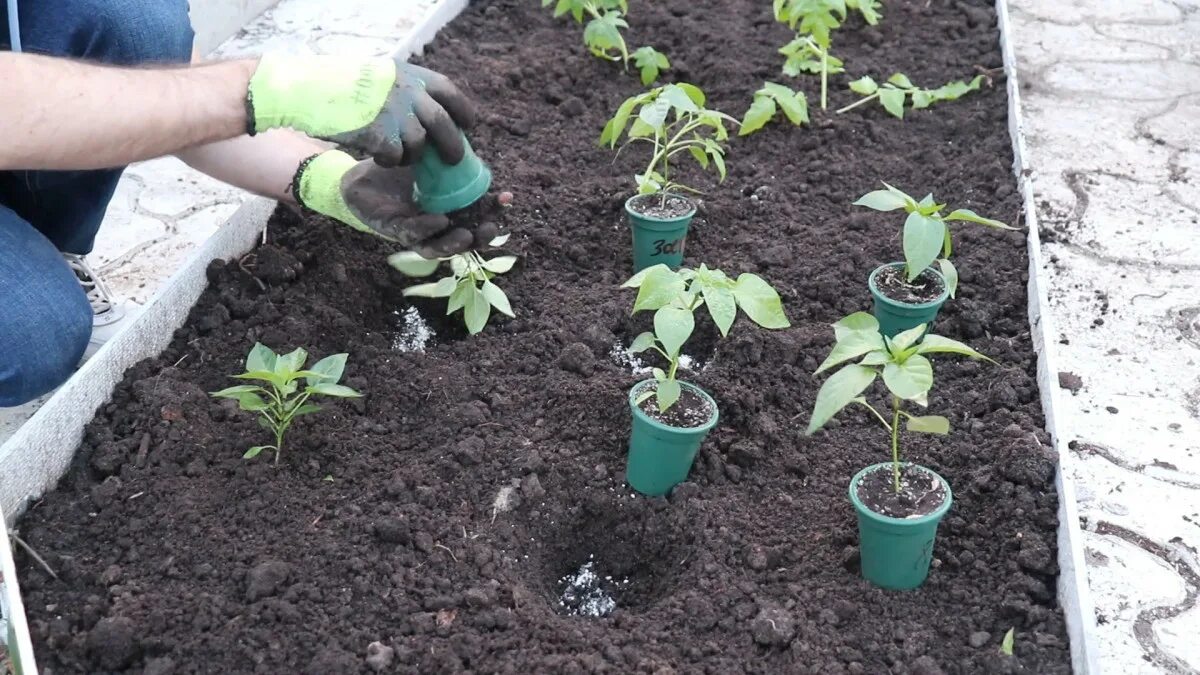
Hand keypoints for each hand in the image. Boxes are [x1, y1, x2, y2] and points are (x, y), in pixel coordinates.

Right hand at [247, 54, 474, 166]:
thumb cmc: (340, 85)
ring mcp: (394, 113)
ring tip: (398, 155)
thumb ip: (406, 90)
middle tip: (454, 160)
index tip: (468, 126)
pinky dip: (389, 161)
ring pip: (419, 145)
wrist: (305, 88)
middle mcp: (407, 92)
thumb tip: (433, 112)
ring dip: (413, 156)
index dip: (462, 111)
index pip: (449, 93)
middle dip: (452, 146)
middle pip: (443, 124)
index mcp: (409, 75)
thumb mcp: (380, 76)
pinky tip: (377, 155)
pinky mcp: (378, 134)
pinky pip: (395, 157)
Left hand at [294, 150, 478, 257]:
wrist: (356, 175)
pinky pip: (413, 235)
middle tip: (491, 229)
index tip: (507, 198)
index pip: (477, 212)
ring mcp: (415, 231)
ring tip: (466, 235)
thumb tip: (469, 136)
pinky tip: (437, 220)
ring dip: (455, 243)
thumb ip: (445, 155)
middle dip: (480, 237)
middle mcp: (434, 223)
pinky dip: (427, 229)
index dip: (495, 209)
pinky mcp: (394, 231)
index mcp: (447, 207)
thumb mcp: (424, 157)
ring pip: (439, 246)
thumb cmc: (394, 167)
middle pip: (464, 237)